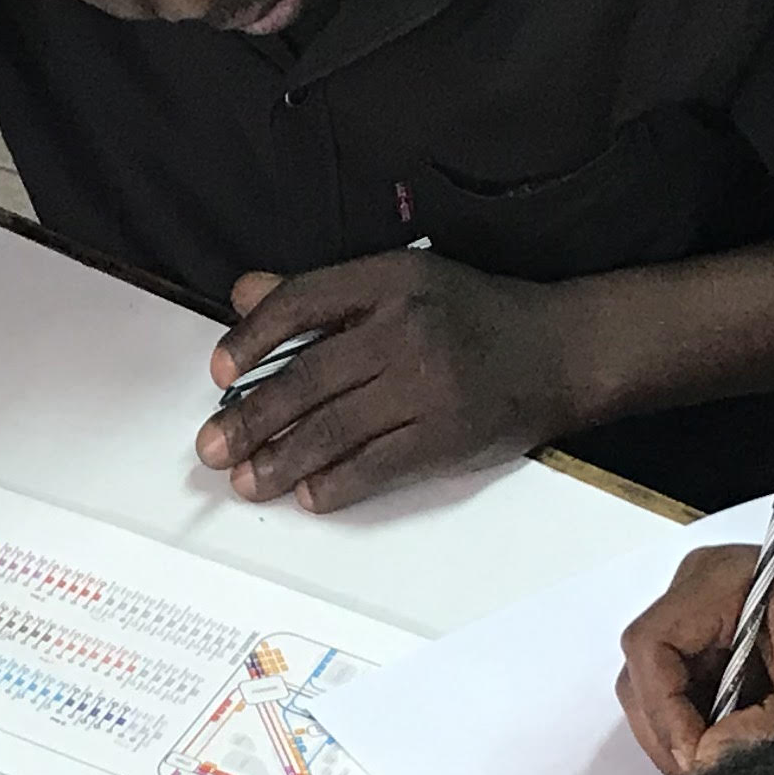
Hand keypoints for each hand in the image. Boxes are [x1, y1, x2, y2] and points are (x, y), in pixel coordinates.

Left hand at [197, 257, 580, 512]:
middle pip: (308, 378)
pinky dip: (334, 485)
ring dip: (280, 461)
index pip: (300, 304)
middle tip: (212, 446)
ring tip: (245, 481)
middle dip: (250, 418)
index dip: (251, 340)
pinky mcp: (448, 438)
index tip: (218, 374)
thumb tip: (244, 295)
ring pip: (334, 430)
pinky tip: (306, 495)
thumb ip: (322, 292)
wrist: (561, 351)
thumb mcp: (402, 281)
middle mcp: (407, 329)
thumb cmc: (472, 315)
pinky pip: (375, 468)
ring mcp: (429, 387)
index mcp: (389, 280)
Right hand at [615, 519, 773, 774]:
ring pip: (655, 680)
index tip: (695, 757)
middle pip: (642, 667)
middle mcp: (695, 587)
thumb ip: (762, 731)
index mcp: (720, 582)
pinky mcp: (709, 632)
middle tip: (702, 772)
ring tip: (715, 761)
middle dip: (666, 727)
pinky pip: (680, 681)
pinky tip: (726, 741)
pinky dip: (696, 719)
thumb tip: (702, 765)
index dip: (662, 709)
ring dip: (678, 728)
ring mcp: (699, 609)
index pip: (650, 646)